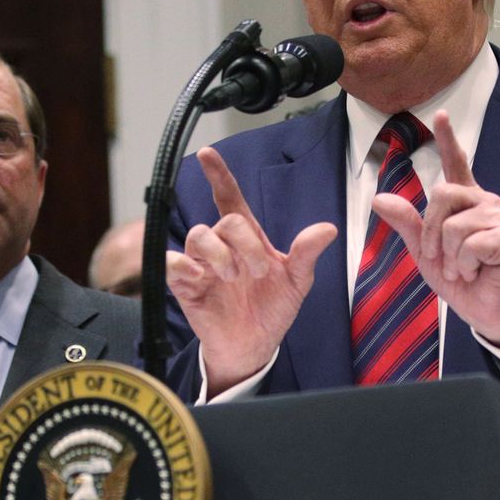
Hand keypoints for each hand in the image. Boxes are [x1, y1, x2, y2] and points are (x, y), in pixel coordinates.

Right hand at [167, 146, 336, 394]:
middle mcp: (222, 246)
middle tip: (259, 273)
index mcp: (247, 239)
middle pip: (225, 222)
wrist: (255, 346)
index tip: (208, 154)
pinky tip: (200, 277)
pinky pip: (172, 263)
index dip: (219, 175)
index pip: (230, 198)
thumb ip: (307, 253)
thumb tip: (328, 228)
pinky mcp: (185, 286)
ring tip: (233, 276)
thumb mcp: (296, 281)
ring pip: (198, 235)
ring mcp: (202, 265)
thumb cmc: (272, 309)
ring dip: (219, 253)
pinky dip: (183, 265)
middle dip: (245, 244)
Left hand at [370, 110, 499, 350]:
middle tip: (442, 259)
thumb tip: (380, 198)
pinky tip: (477, 271)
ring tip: (464, 268)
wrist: (483, 309)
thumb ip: (407, 224)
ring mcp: (499, 218)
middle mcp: (484, 202)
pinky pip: (471, 243)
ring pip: (454, 225)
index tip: (440, 114)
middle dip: (431, 233)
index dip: (448, 139)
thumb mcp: (424, 251)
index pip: (457, 164)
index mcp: (464, 202)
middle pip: (442, 195)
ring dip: (451, 257)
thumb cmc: (459, 277)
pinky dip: (466, 265)